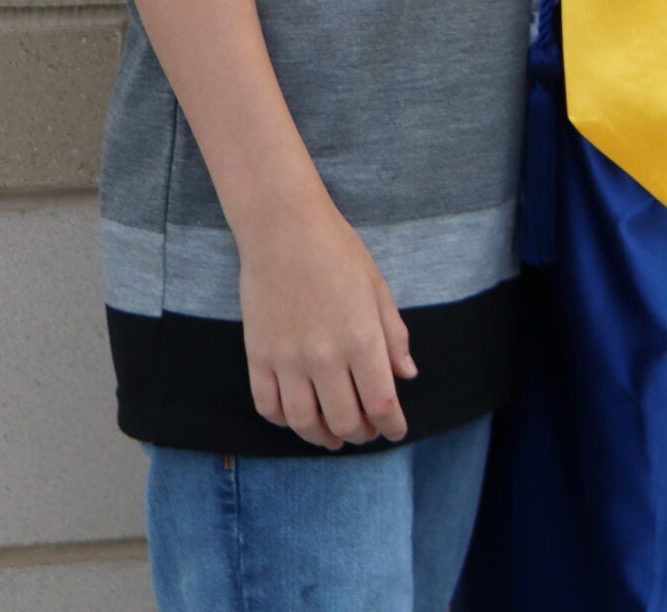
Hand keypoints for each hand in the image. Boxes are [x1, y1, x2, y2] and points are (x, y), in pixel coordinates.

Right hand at [239, 198, 416, 449]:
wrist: (283, 228)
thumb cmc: (338, 251)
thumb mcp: (378, 287)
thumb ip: (394, 335)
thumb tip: (407, 375)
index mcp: (362, 337)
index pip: (382, 403)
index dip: (393, 426)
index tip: (396, 431)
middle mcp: (325, 356)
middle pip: (345, 421)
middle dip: (362, 435)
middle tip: (367, 432)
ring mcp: (288, 359)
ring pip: (304, 423)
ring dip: (323, 438)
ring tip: (334, 436)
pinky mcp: (258, 356)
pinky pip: (269, 407)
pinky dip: (285, 421)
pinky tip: (299, 417)